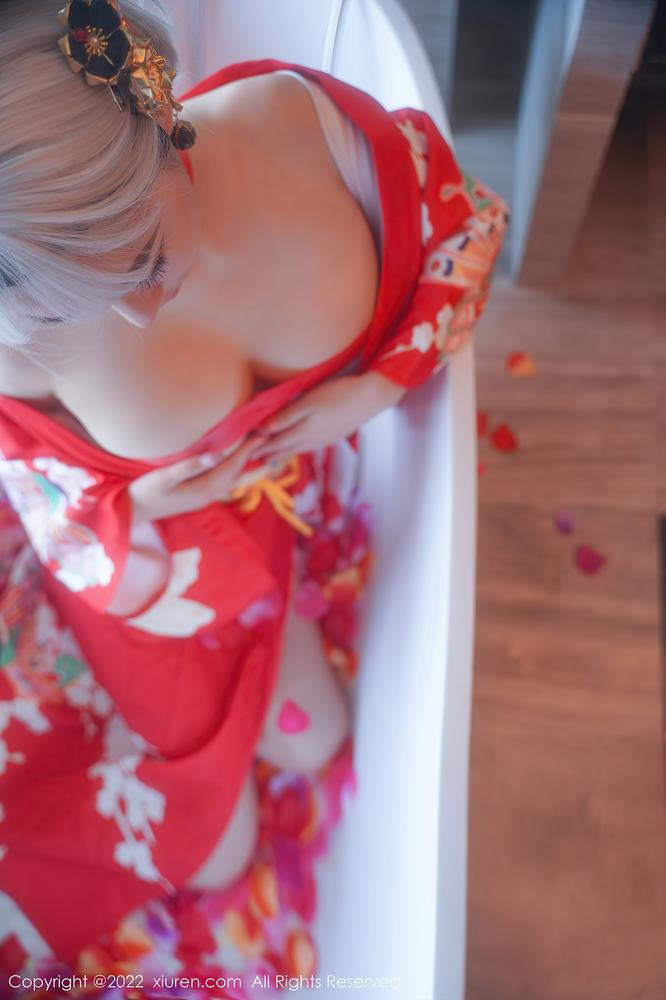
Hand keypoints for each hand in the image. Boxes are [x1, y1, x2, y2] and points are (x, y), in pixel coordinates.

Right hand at [129, 434, 263, 521]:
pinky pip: (222, 481)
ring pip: (231, 479)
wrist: (131, 512)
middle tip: (263, 434)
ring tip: (253, 445)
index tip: (260, 433)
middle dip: (250, 454)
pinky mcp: (197, 497)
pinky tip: (231, 460)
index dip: (247, 449)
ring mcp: (204, 498)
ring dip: (243, 462)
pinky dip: (231, 468)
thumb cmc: (143, 492)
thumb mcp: (163, 477)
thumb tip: (217, 454)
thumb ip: (189, 466)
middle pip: (236, 473)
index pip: (232, 467)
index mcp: (203, 489)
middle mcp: (208, 496)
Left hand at [249, 372, 406, 461]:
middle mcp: (312, 441)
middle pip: (285, 450)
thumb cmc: (338, 395)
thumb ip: (286, 416)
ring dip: (283, 454)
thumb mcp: (309, 402)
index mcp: (303, 433)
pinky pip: (309, 447)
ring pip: (298, 450)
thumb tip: (263, 429)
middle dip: (269, 454)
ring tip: (272, 459)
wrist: (370, 398)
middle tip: (254, 460)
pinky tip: (300, 447)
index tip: (245, 452)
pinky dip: (298, 449)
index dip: (260, 447)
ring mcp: (324, 440)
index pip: (275, 443)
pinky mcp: (333, 436)